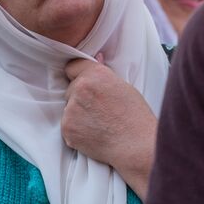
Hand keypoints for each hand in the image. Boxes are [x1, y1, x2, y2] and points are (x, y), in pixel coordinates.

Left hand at [61, 55, 156, 193]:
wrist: (136, 145)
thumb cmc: (135, 116)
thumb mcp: (124, 87)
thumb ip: (104, 73)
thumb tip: (97, 58)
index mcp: (95, 74)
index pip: (72, 66)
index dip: (79, 76)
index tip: (86, 84)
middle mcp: (80, 88)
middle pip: (70, 89)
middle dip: (80, 98)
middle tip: (99, 109)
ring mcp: (71, 110)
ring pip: (68, 108)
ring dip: (78, 114)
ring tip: (98, 124)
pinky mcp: (67, 129)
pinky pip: (67, 126)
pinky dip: (76, 130)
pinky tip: (93, 134)